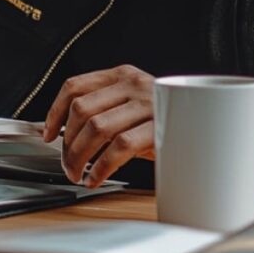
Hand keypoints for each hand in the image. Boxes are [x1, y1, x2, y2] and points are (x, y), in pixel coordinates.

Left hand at [42, 65, 155, 187]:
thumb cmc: (164, 121)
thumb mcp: (132, 108)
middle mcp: (133, 83)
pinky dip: (101, 167)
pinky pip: (119, 147)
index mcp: (122, 75)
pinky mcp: (159, 126)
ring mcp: (147, 103)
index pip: (75, 86)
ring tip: (78, 173)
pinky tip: (96, 178)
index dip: (54, 112)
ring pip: (96, 127)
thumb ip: (104, 110)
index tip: (47, 134)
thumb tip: (64, 135)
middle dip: (67, 142)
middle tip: (67, 164)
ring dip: (79, 156)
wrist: (205, 129)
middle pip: (82, 109)